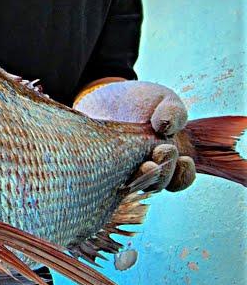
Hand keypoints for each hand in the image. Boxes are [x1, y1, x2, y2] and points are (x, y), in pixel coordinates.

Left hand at [74, 79, 195, 191]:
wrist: (107, 99)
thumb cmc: (142, 103)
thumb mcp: (163, 101)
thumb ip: (173, 111)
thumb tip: (166, 126)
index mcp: (168, 160)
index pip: (181, 179)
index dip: (184, 174)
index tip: (185, 160)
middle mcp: (146, 171)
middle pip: (158, 184)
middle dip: (163, 172)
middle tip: (162, 151)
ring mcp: (122, 172)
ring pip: (133, 185)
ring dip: (142, 177)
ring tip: (146, 164)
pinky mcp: (100, 169)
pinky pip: (107, 181)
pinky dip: (113, 177)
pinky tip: (114, 165)